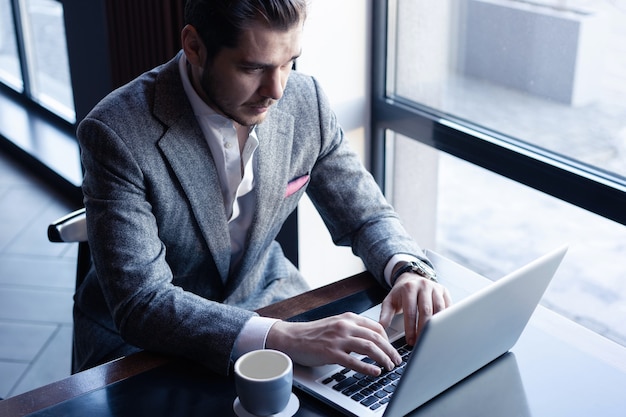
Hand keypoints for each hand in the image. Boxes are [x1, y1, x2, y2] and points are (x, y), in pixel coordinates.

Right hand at [265, 313, 401, 375]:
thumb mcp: (336, 324)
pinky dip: (367, 367)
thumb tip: (370, 341)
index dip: (388, 340)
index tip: (392, 349)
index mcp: (348, 318)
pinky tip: (375, 372)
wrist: (291, 337)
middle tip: (396, 360)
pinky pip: (354, 361)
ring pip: (369, 348)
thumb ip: (352, 329)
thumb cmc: (313, 333)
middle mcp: (345, 326)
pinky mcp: (331, 353)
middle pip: (376, 338)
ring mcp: (338, 339)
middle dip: (390, 351)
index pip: (376, 327)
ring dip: (383, 358)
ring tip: (389, 367)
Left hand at [378, 273, 451, 345]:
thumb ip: (385, 314)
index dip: (411, 328)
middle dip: (424, 329)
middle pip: (426, 311)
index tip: (410, 341)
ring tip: (431, 338)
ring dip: (436, 326)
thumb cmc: (401, 292)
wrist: (412, 278)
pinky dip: (446, 319)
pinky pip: (448, 307)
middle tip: (421, 342)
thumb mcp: (389, 301)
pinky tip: (441, 329)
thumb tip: (381, 328)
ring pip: (439, 309)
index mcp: (409, 288)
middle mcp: (423, 286)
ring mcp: (435, 288)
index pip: (410, 311)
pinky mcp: (444, 291)